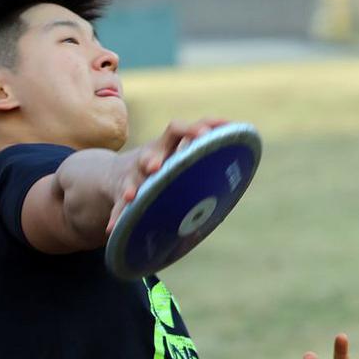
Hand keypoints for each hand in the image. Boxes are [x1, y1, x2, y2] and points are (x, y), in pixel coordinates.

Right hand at [105, 118, 229, 232]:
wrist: (118, 174)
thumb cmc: (165, 168)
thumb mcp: (181, 158)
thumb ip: (204, 158)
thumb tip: (245, 161)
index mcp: (168, 145)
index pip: (180, 130)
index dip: (193, 129)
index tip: (206, 133)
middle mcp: (149, 157)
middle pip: (151, 152)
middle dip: (154, 157)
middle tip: (156, 166)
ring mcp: (132, 175)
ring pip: (131, 179)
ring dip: (131, 186)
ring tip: (131, 197)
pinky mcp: (120, 193)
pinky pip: (117, 207)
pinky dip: (116, 217)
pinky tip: (112, 229)